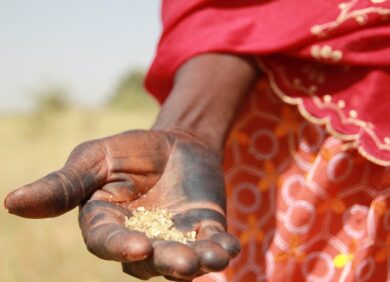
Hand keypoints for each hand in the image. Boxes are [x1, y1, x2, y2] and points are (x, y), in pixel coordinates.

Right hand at [5, 129, 239, 280]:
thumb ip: (64, 185)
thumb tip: (11, 203)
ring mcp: (174, 237)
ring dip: (197, 262)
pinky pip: (211, 244)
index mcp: (108, 223)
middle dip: (165, 262)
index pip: (107, 241)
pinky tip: (229, 247)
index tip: (136, 246)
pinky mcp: (203, 229)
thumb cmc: (130, 151)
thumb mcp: (96, 159)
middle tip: (180, 263)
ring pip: (182, 258)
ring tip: (211, 259)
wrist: (175, 142)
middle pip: (149, 260)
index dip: (119, 246)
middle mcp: (140, 238)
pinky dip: (220, 248)